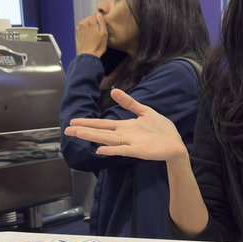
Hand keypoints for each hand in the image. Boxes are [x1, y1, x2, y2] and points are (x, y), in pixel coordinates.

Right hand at [65, 89, 187, 161]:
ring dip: (93, 137)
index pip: (102, 124)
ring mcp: (130, 143)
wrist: (175, 144)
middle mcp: (124, 135)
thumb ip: (129, 102)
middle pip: (101, 132)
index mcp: (125, 126)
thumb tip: (114, 91)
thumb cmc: (161, 130)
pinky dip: (112, 150)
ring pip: (108, 140)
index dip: (88, 123)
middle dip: (84, 131)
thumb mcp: (145, 111)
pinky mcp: (139, 150)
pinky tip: (100, 150)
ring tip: (78, 135)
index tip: (73, 122)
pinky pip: (123, 150)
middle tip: (67, 130)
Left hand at [76, 13, 107, 57]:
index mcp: (90, 22)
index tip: (102, 25)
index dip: (100, 19)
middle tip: (99, 31)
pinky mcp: (77, 33)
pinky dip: (86, 29)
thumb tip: (99, 14)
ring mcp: (79, 28)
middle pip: (91, 18)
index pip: (96, 14)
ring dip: (90, 26)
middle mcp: (83, 23)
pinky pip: (82, 27)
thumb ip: (102, 22)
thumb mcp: (104, 34)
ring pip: (86, 22)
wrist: (88, 55)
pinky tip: (89, 36)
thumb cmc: (98, 46)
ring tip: (94, 34)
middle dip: (95, 22)